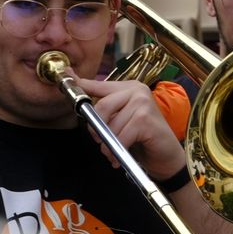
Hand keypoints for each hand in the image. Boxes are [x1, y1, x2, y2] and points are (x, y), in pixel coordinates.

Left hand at [72, 76, 187, 179]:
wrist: (166, 157)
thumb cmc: (143, 140)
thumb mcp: (121, 122)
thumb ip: (105, 112)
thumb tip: (80, 105)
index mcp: (128, 87)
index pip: (98, 85)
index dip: (81, 84)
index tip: (66, 76)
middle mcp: (137, 90)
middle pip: (102, 106)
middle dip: (96, 128)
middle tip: (100, 142)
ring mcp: (143, 103)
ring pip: (111, 124)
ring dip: (108, 144)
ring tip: (113, 153)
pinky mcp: (146, 119)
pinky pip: (121, 136)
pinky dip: (117, 150)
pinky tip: (120, 157)